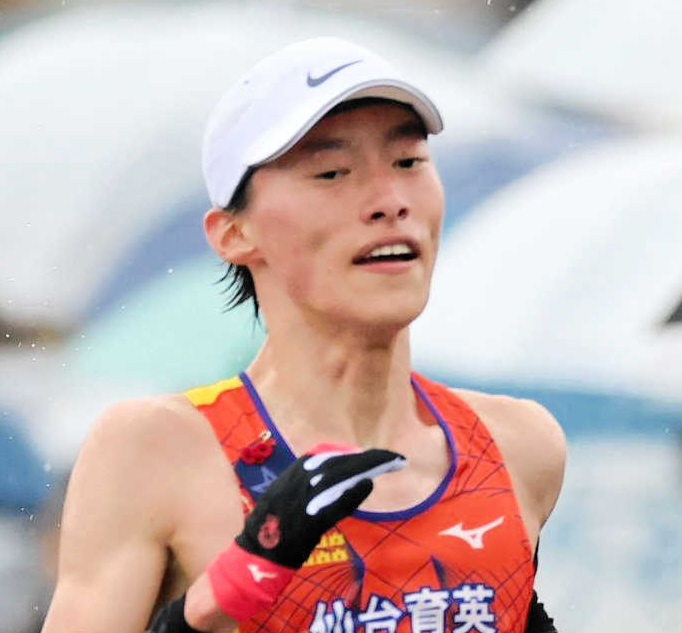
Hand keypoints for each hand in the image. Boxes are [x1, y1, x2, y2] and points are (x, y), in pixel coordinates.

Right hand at [238, 445, 406, 567]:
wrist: (256, 551)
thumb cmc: (271, 525)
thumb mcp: (284, 492)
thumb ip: (306, 480)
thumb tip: (331, 472)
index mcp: (293, 471)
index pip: (326, 452)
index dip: (349, 451)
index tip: (365, 452)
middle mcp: (299, 479)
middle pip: (340, 462)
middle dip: (367, 457)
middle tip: (391, 457)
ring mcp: (305, 498)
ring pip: (340, 476)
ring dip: (367, 467)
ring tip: (388, 465)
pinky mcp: (310, 519)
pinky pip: (334, 503)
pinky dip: (352, 492)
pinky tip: (368, 484)